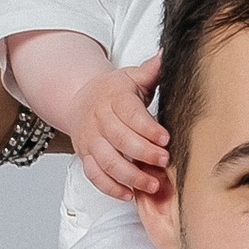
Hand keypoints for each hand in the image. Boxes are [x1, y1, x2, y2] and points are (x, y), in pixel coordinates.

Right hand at [66, 53, 168, 200]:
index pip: (129, 113)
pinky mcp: (85, 156)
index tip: (166, 139)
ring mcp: (90, 139)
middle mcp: (98, 118)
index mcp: (113, 97)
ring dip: (129, 176)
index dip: (147, 128)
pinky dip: (110, 187)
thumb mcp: (132, 77)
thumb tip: (168, 54)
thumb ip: (151, 70)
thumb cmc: (114, 91)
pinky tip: (129, 193)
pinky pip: (94, 175)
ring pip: (106, 161)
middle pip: (118, 139)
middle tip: (164, 162)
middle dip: (142, 153)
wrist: (81, 99)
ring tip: (152, 184)